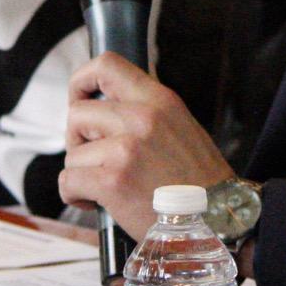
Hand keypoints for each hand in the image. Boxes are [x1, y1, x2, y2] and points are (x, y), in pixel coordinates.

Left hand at [61, 52, 233, 239]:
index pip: (106, 65)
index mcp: (159, 100)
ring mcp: (125, 149)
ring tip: (105, 187)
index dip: (81, 82)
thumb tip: (109, 106)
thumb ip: (148, 112)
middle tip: (97, 160)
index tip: (80, 100)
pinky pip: (68, 181)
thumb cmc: (200, 182)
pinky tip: (94, 202)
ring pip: (72, 153)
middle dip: (79, 141)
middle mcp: (142, 118)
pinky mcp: (112, 181)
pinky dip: (74, 195)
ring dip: (82, 173)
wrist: (217, 220)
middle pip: (77, 114)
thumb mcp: (181, 127)